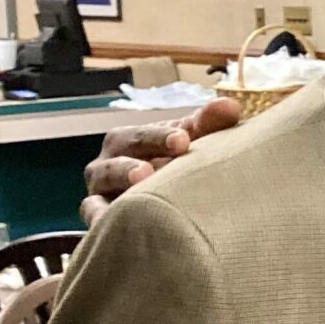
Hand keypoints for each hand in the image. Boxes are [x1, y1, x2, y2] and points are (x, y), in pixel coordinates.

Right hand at [79, 97, 243, 225]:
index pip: (148, 131)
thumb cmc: (175, 172)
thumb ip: (208, 126)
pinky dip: (99, 213)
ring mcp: (102, 188)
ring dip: (123, 174)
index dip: (164, 134)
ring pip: (106, 176)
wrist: (156, 215)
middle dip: (148, 146)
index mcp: (134, 139)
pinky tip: (111, 215)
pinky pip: (93, 213)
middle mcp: (112, 159)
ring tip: (142, 178)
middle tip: (174, 150)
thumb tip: (230, 106)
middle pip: (125, 146)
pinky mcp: (96, 216)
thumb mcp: (191, 147)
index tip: (184, 140)